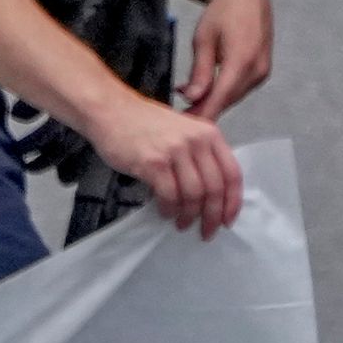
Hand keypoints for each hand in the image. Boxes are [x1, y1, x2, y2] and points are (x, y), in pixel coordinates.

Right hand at [99, 91, 245, 239]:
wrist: (110, 110)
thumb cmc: (145, 123)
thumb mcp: (184, 131)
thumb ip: (201, 155)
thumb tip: (212, 193)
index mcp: (209, 134)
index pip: (232, 173)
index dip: (232, 202)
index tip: (227, 220)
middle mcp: (196, 141)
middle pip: (214, 188)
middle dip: (212, 216)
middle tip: (206, 231)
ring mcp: (175, 151)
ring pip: (194, 195)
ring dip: (189, 215)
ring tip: (182, 223)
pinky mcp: (153, 163)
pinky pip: (169, 195)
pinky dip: (169, 209)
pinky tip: (165, 212)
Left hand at [180, 0, 274, 115]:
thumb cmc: (224, 9)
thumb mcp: (203, 38)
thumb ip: (200, 72)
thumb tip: (193, 98)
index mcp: (242, 61)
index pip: (219, 99)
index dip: (200, 115)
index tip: (182, 125)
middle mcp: (257, 70)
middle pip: (226, 101)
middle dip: (203, 109)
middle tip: (177, 114)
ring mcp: (263, 71)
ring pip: (233, 97)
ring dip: (212, 99)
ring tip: (186, 96)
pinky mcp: (262, 70)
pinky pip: (240, 88)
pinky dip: (222, 90)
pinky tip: (206, 87)